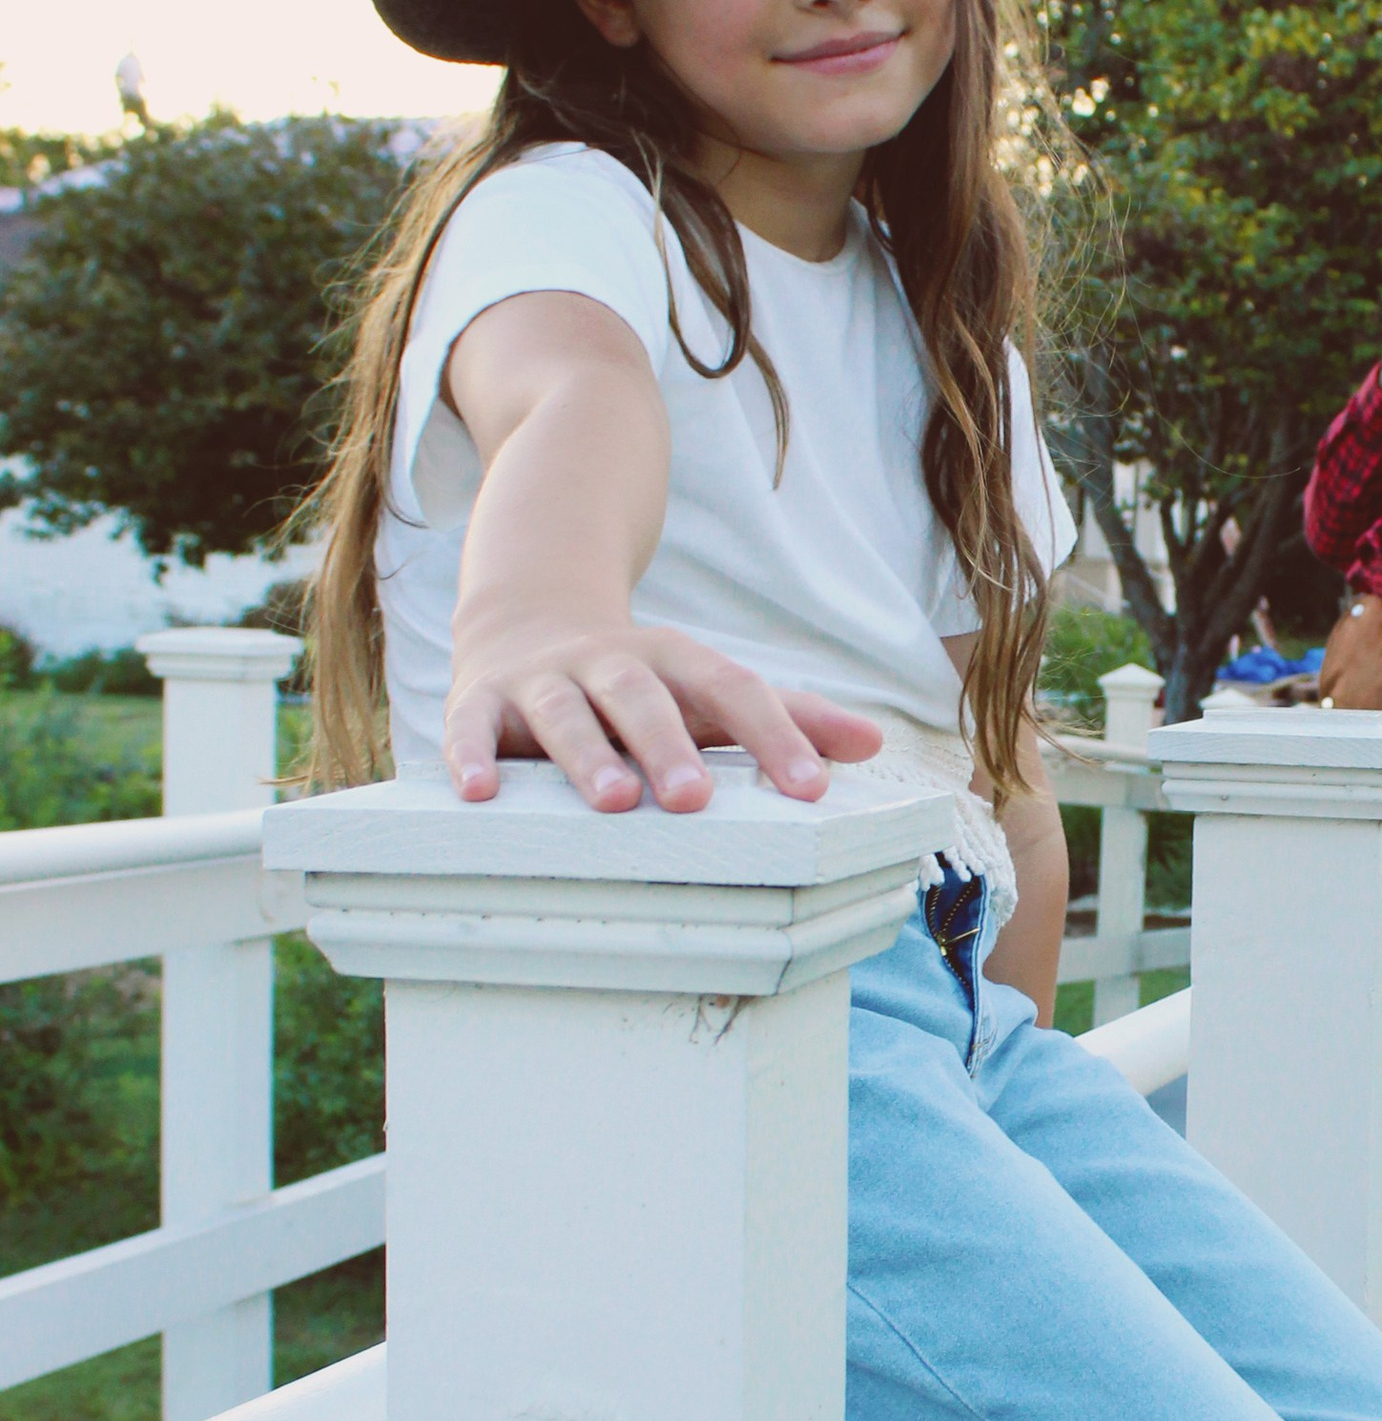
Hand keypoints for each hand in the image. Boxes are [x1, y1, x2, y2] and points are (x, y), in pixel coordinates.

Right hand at [445, 603, 883, 813]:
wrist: (526, 618)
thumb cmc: (638, 680)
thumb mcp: (707, 688)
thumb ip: (786, 717)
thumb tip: (873, 742)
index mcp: (674, 662)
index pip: (732, 689)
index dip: (773, 735)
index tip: (812, 788)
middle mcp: (608, 664)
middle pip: (642, 697)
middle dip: (670, 745)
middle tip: (696, 798)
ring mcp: (542, 681)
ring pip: (565, 713)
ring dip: (588, 755)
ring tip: (617, 802)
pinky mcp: (481, 702)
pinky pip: (470, 728)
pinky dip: (471, 755)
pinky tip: (481, 792)